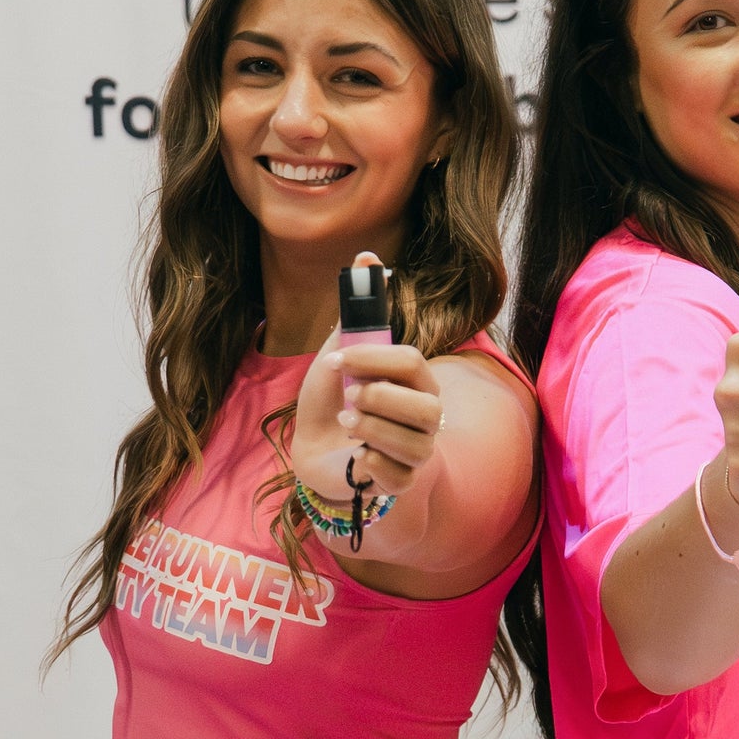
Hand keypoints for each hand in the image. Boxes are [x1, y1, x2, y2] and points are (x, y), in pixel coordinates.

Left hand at [292, 262, 446, 505]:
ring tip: (347, 425)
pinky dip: (372, 465)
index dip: (371, 360)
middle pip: (426, 406)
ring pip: (414, 443)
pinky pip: (399, 477)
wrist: (311, 448)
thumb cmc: (332, 398)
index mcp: (413, 379)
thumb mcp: (337, 354)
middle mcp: (423, 413)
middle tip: (349, 399)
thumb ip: (355, 314)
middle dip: (378, 399)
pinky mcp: (400, 481)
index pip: (410, 362)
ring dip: (371, 430)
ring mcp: (415, 450)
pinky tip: (355, 457)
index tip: (335, 362)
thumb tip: (366, 257)